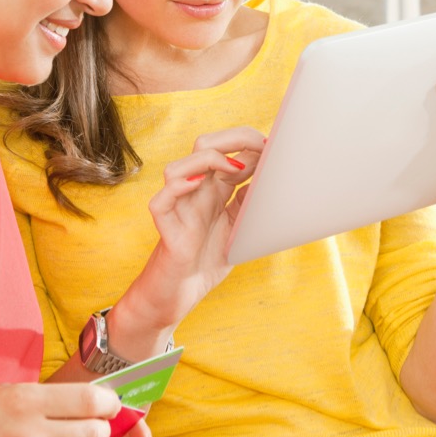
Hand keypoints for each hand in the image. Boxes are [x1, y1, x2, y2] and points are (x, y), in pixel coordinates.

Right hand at [0, 382, 121, 436]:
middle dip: (96, 434)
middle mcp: (27, 432)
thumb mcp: (2, 395)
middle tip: (84, 436)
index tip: (109, 408)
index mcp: (24, 399)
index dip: (108, 404)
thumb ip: (44, 399)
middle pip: (94, 434)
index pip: (90, 399)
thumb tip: (90, 402)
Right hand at [118, 127, 264, 332]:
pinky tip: (199, 185)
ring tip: (236, 169)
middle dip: (234, 139)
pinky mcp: (167, 231)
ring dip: (207, 160)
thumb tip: (271, 180)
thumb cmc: (203, 262)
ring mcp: (178, 210)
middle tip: (263, 150)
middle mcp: (194, 194)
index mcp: (212, 191)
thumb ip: (248, 205)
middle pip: (203, 147)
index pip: (226, 150)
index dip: (249, 143)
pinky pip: (161, 203)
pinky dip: (177, 188)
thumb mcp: (237, 230)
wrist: (177, 297)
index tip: (275, 148)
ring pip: (177, 169)